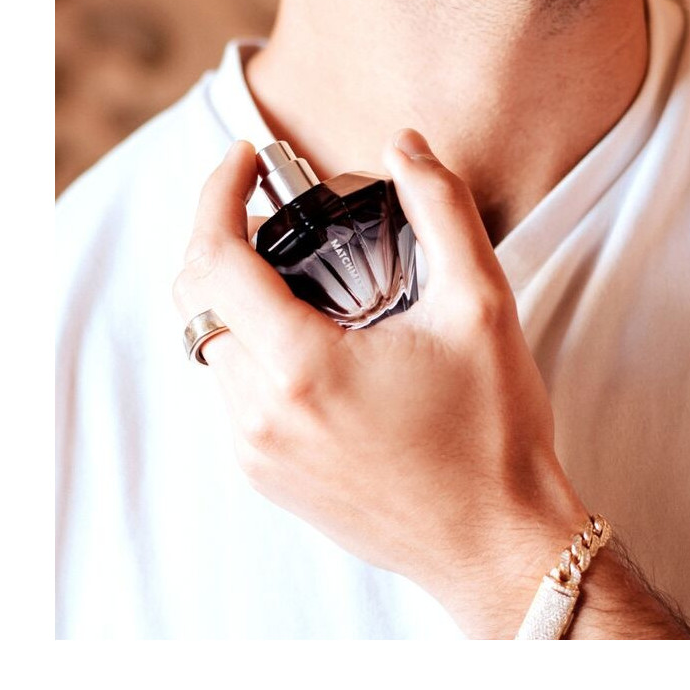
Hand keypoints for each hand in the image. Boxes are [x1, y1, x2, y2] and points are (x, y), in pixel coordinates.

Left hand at [171, 129, 590, 637]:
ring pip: (206, 347)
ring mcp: (254, 453)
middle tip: (267, 209)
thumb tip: (403, 145)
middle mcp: (260, 415)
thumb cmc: (493, 432)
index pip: (213, 259)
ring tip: (291, 272)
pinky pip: (227, 392)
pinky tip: (304, 337)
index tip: (245, 161)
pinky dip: (246, 346)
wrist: (495, 544)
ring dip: (231, 295)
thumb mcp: (481, 306)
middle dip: (218, 237)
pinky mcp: (264, 477)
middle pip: (195, 299)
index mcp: (303, 368)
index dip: (217, 193)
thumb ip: (442, 209)